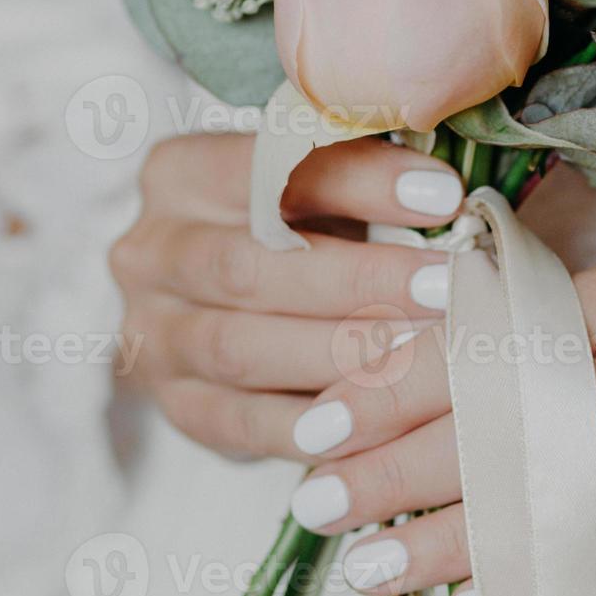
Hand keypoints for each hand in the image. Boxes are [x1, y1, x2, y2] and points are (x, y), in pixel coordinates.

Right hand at [109, 133, 465, 459]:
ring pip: (242, 350)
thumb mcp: (320, 178)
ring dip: (341, 356)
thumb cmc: (299, 222)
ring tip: (426, 353)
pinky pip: (243, 423)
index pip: (265, 171)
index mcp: (179, 173)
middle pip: (250, 269)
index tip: (443, 197)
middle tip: (447, 287)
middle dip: (359, 281)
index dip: (358, 183)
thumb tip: (443, 189)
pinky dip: (315, 424)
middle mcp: (149, 252)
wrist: (234, 297)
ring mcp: (154, 335)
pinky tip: (384, 420)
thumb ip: (362, 171)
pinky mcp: (177, 405)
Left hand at [285, 247, 595, 595]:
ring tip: (375, 566)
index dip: (406, 380)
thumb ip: (575, 329)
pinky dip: (555, 580)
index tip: (325, 418)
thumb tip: (437, 364)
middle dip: (405, 463)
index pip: (507, 334)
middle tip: (319, 500)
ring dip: (457, 536)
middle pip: (523, 414)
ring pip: (568, 493)